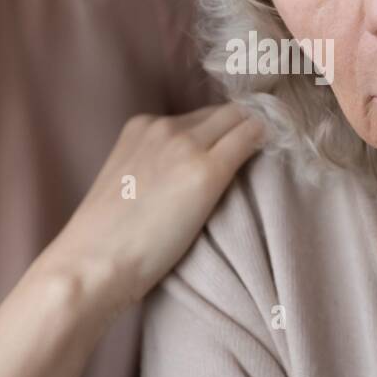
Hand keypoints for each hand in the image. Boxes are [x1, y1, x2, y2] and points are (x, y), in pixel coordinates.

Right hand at [45, 103, 263, 314]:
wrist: (91, 264)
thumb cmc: (106, 241)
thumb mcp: (128, 184)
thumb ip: (155, 167)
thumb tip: (187, 177)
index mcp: (140, 127)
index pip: (200, 116)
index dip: (225, 129)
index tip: (243, 143)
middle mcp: (163, 126)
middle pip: (224, 112)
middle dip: (247, 123)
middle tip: (272, 142)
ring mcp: (185, 146)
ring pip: (241, 119)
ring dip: (260, 131)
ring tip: (280, 148)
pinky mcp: (207, 172)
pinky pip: (251, 139)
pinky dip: (269, 139)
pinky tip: (285, 148)